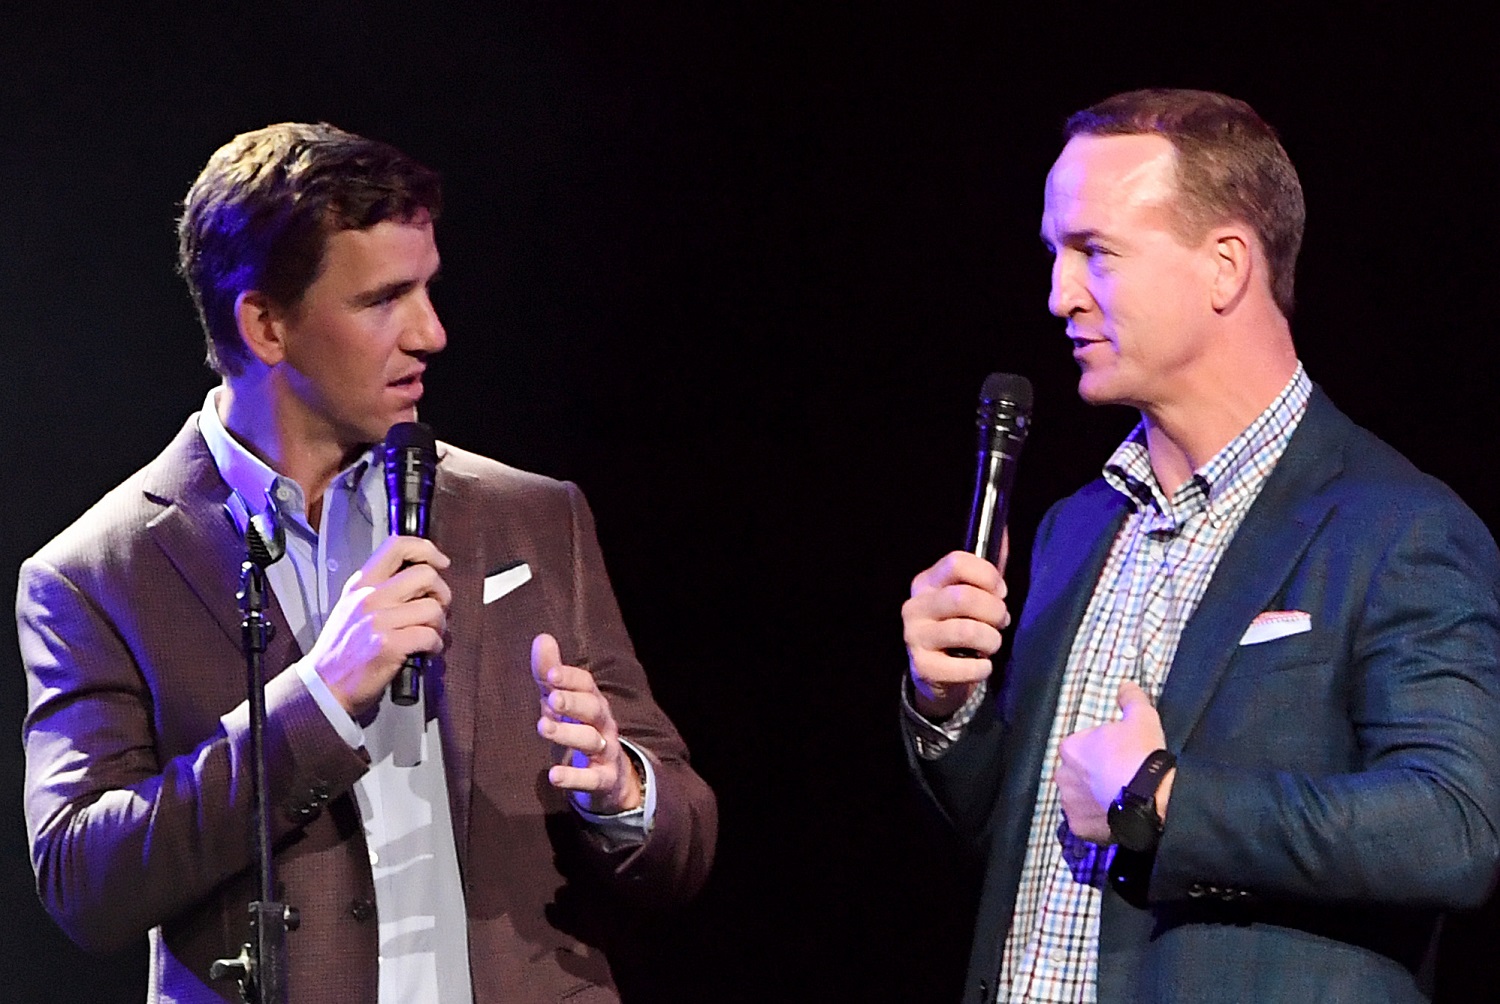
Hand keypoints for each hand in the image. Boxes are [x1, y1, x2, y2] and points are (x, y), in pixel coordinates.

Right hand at [305, 535, 451, 716]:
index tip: (440, 562)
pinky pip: (430, 636)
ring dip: (439, 625)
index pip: (398, 545)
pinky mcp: (388, 645)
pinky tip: (425, 651)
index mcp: (361, 584)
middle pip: (426, 575)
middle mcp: (369, 597)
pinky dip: (435, 645)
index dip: (426, 549)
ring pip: (433, 608)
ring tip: (429, 635)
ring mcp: (378, 620)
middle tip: (437, 609)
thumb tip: (420, 580)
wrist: (324, 687)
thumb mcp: (351, 607)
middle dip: (442, 593)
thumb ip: (381, 589)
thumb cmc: (342, 651)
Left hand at [532, 633, 642, 814]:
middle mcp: (603, 723)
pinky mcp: (604, 779)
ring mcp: (606, 751)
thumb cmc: (579, 729)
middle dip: (573, 703)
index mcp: (593, 701)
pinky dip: (574, 777)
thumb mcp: (562, 702)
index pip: (586, 684)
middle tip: (551, 700)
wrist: (609, 777)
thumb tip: (542, 637)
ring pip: (591, 740)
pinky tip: (554, 775)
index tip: (551, 674)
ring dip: (568, 734)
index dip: (570, 678)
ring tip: (544, 728)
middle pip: (593, 709)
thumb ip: (550, 673)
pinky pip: (592, 778)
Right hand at [901, 538, 1009, 718]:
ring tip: (992, 643)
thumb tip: (1004, 530)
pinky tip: (982, 666)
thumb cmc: (959, 626)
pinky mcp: (922, 667)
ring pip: (967, 631)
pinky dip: (982, 668)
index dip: (987, 575)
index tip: (1000, 591)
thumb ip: (986, 567)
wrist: (937, 674)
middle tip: (1001, 621)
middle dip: (994, 610)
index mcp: (926, 582)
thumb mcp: (970, 594)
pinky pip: (963, 667)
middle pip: (964, 597)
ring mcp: (915, 637)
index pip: (956, 563)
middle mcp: (915, 606)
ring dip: (991, 639)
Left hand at [1055, 681, 1169, 842]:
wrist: (1150, 798)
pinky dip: (1098, 820)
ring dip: (1093, 798)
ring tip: (1119, 799)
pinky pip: (1087, 821)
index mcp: (1071, 748)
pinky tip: (1117, 816)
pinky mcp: (1079, 827)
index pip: (1081, 746)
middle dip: (1093, 775)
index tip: (1120, 755)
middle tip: (1120, 778)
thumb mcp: (1142, 718)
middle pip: (1077, 773)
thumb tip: (1126, 685)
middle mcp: (1062, 775)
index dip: (1101, 750)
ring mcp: (1069, 803)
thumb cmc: (1141, 754)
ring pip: (1079, 798)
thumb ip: (1131, 699)